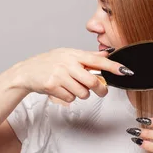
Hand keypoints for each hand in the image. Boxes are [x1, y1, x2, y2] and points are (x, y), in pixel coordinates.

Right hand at [13, 48, 130, 101]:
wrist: (26, 72)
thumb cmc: (49, 63)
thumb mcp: (67, 55)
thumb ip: (87, 57)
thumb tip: (106, 55)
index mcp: (73, 54)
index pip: (97, 60)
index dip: (113, 66)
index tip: (125, 71)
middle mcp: (67, 63)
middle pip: (92, 81)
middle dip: (100, 89)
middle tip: (101, 91)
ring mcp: (59, 75)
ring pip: (82, 92)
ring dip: (81, 94)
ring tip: (72, 87)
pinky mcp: (52, 86)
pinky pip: (71, 98)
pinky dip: (69, 97)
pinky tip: (62, 90)